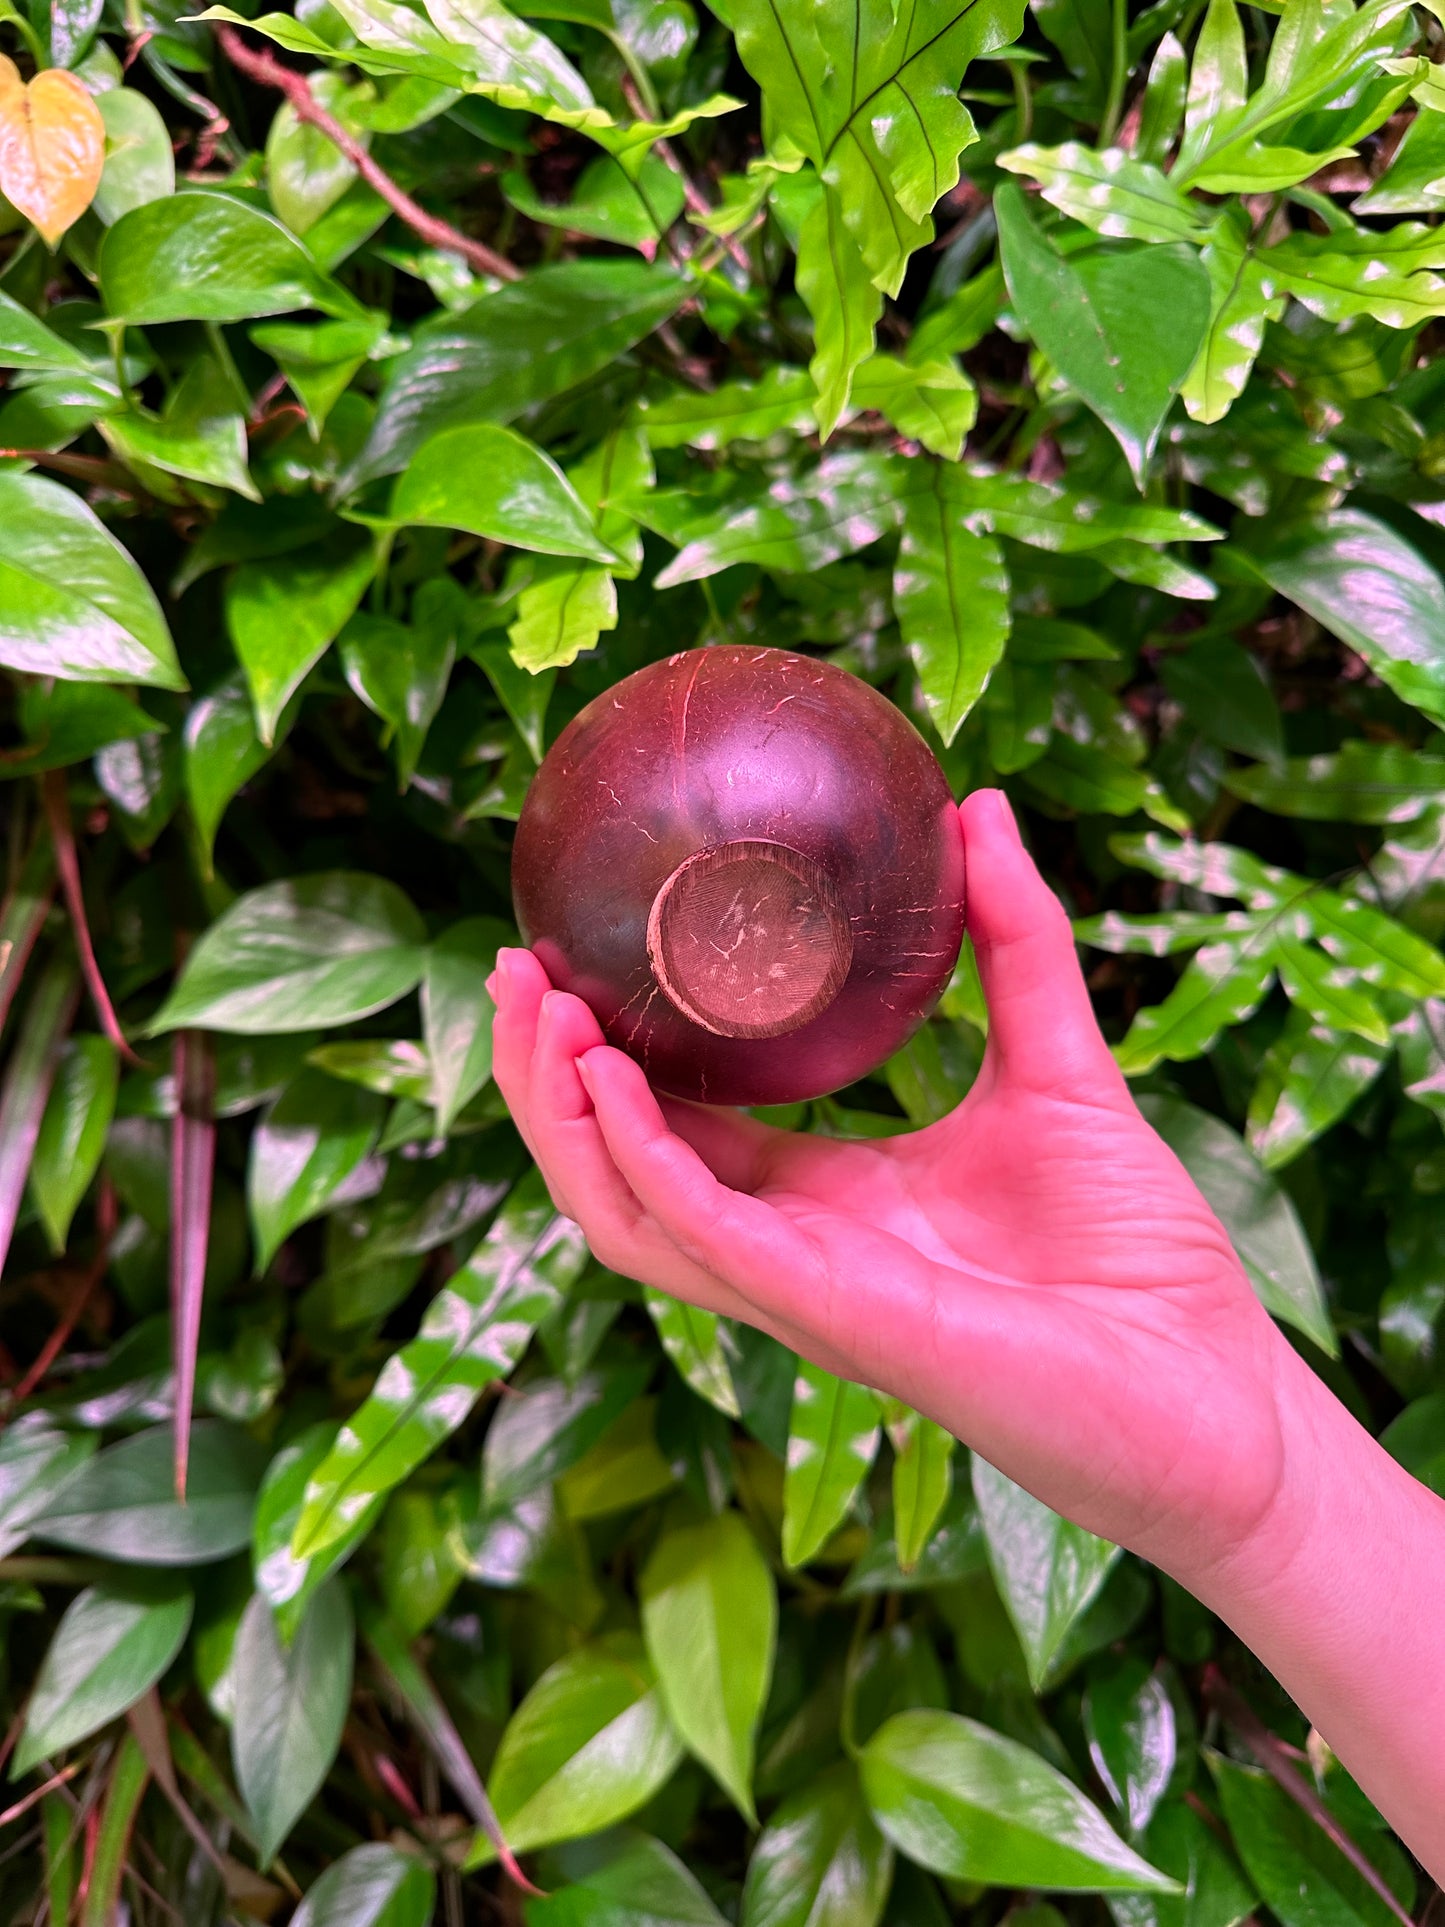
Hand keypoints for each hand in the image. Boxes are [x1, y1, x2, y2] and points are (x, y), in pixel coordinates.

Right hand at [491, 788, 1291, 1585]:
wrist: (1223, 1400)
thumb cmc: (1142, 1256)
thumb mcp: (1063, 1064)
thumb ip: (1015, 942)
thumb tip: (981, 805)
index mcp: (827, 1206)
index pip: (678, 1133)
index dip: (609, 1055)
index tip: (571, 954)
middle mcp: (794, 1254)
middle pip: (618, 1174)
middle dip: (544, 1081)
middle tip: (515, 969)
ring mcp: (807, 1293)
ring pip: (626, 1216)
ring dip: (561, 1117)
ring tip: (536, 1009)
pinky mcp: (843, 1318)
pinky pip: (706, 1238)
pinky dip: (644, 1158)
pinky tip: (613, 1078)